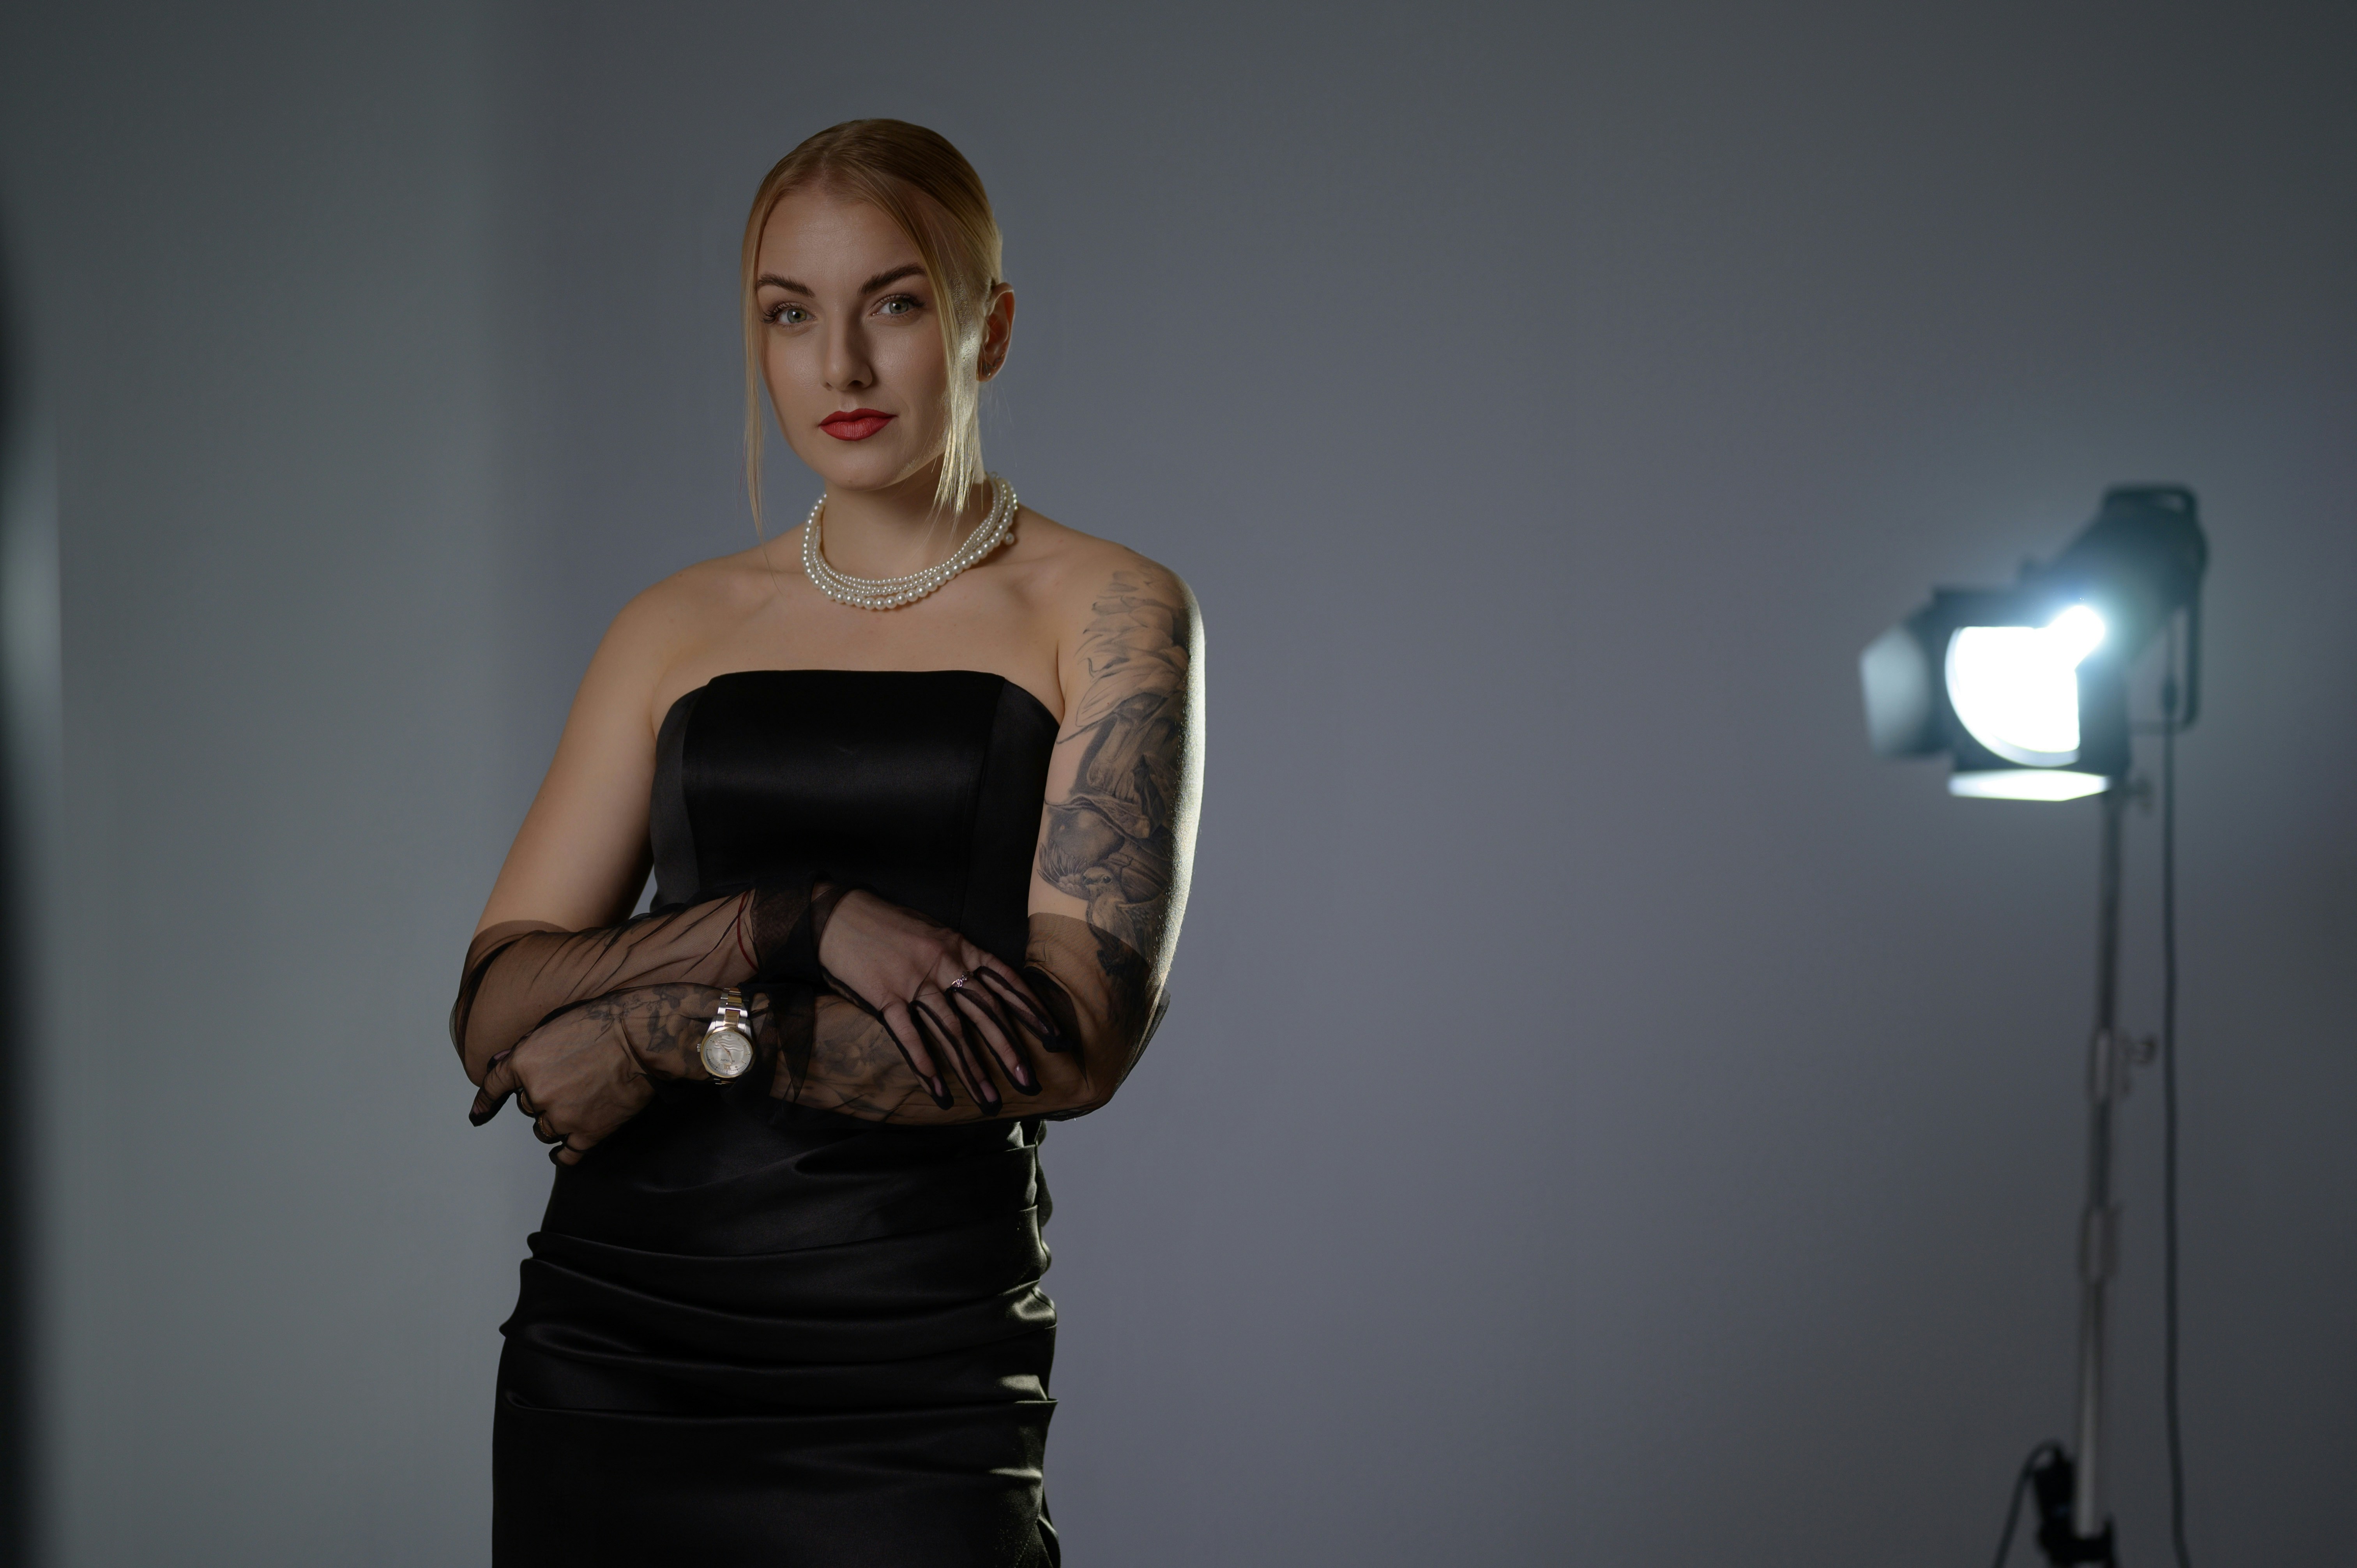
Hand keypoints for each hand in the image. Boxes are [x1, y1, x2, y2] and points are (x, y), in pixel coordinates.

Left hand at [469, 983, 718, 1164]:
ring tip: (578, 1105)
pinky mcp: (588, 1134)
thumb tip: (503, 1065)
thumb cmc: (604, 1023)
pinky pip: (566, 1155)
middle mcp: (536, 1094)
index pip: (493, 1086)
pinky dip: (563, 1155)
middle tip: (569, 1082)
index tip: (477, 1114)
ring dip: (554, 1121)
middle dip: (541, 1096)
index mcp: (523, 1063)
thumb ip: (528, 1049)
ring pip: (544, 1130)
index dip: (484, 1101)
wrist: (642, 1041)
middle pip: (527, 1105)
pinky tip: (562, 1153)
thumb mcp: (555, 1025)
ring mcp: (561, 1117)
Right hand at [816, 889, 1059, 1110]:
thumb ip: (960, 958)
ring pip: (953, 1032)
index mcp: (961, 947)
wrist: (838, 913)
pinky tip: (941, 1093)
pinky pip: (910, 1038)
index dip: (1033, 1012)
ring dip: (974, 1070)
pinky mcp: (886, 998)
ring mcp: (916, 982)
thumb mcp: (934, 933)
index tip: (1056, 1038)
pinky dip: (926, 1068)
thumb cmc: (888, 925)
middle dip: (1010, 1051)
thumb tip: (985, 985)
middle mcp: (945, 964)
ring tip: (990, 1101)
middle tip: (1030, 1083)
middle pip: (986, 1014)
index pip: (1008, 982)